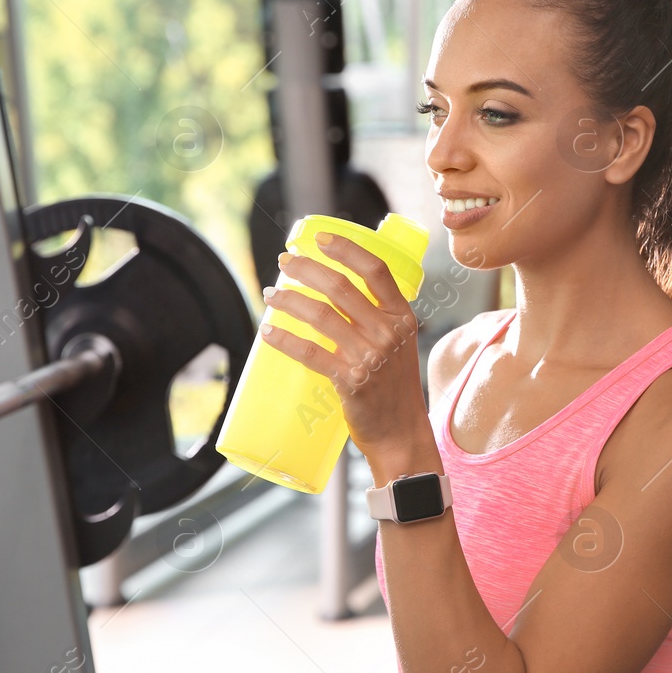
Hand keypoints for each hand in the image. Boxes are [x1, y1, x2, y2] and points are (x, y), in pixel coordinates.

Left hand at [260, 233, 432, 461]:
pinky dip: (285, 339)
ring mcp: (370, 356)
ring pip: (320, 315)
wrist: (401, 433)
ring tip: (270, 295)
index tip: (320, 239)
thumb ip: (376, 321)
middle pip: (340, 287)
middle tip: (284, 263)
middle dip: (306, 269)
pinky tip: (268, 331)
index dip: (346, 249)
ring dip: (289, 300)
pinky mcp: (350, 380)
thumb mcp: (398, 346)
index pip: (376, 270)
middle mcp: (388, 332)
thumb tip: (334, 296)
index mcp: (402, 317)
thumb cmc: (393, 388)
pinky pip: (310, 352)